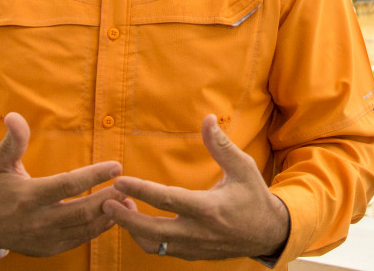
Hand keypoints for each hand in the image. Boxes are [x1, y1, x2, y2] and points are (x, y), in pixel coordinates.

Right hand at [0, 112, 122, 256]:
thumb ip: (13, 141)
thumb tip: (14, 115)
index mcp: (29, 196)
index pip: (68, 184)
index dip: (94, 175)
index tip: (116, 166)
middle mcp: (39, 220)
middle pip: (82, 210)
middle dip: (109, 198)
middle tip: (128, 186)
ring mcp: (45, 238)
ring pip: (85, 228)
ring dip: (109, 215)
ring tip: (128, 201)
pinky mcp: (50, 249)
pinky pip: (80, 239)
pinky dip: (99, 228)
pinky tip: (112, 216)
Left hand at [104, 115, 289, 260]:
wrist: (268, 233)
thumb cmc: (254, 197)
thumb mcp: (243, 168)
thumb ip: (221, 145)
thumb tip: (207, 119)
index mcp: (208, 208)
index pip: (166, 199)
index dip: (140, 190)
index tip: (120, 181)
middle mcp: (197, 232)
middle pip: (150, 230)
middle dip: (124, 218)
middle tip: (106, 202)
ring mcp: (193, 247)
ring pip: (152, 245)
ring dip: (132, 229)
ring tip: (120, 210)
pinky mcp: (191, 255)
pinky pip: (160, 250)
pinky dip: (144, 238)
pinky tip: (137, 222)